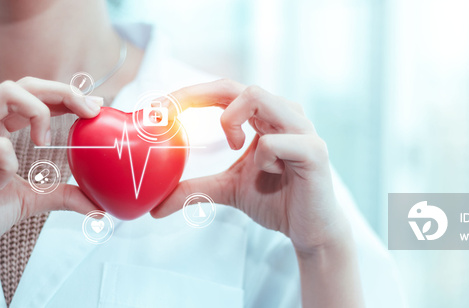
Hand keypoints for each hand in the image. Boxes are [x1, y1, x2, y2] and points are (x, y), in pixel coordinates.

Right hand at [0, 77, 102, 261]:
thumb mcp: (30, 200)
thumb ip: (61, 195)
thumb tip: (97, 207)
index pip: (33, 95)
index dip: (65, 95)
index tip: (94, 107)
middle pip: (24, 84)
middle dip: (62, 91)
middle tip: (88, 111)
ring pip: (7, 92)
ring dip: (38, 112)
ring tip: (44, 141)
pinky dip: (8, 161)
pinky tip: (1, 182)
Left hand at [150, 79, 349, 252]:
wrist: (311, 230)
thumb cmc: (277, 201)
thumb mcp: (227, 190)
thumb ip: (195, 189)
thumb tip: (155, 207)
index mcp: (265, 117)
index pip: (225, 90)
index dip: (191, 93)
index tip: (158, 108)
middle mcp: (284, 114)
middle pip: (239, 85)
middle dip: (198, 96)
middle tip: (171, 116)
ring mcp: (301, 129)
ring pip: (257, 97)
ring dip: (232, 122)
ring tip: (234, 147)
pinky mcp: (313, 151)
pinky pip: (275, 141)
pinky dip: (262, 156)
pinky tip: (272, 172)